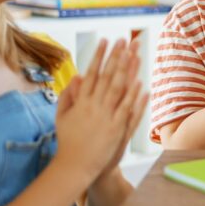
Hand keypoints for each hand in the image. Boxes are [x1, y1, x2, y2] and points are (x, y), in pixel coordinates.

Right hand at [55, 39, 143, 181]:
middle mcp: (95, 107)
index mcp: (81, 102)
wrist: (75, 166)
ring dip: (128, 70)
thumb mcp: (62, 116)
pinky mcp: (118, 129)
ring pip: (120, 90)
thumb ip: (68, 96)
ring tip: (135, 54)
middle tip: (124, 39)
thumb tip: (77, 76)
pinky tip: (142, 83)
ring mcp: (107, 118)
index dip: (100, 56)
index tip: (105, 40)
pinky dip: (135, 97)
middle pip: (108, 77)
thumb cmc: (69, 141)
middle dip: (116, 56)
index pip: (92, 73)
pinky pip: (128, 110)